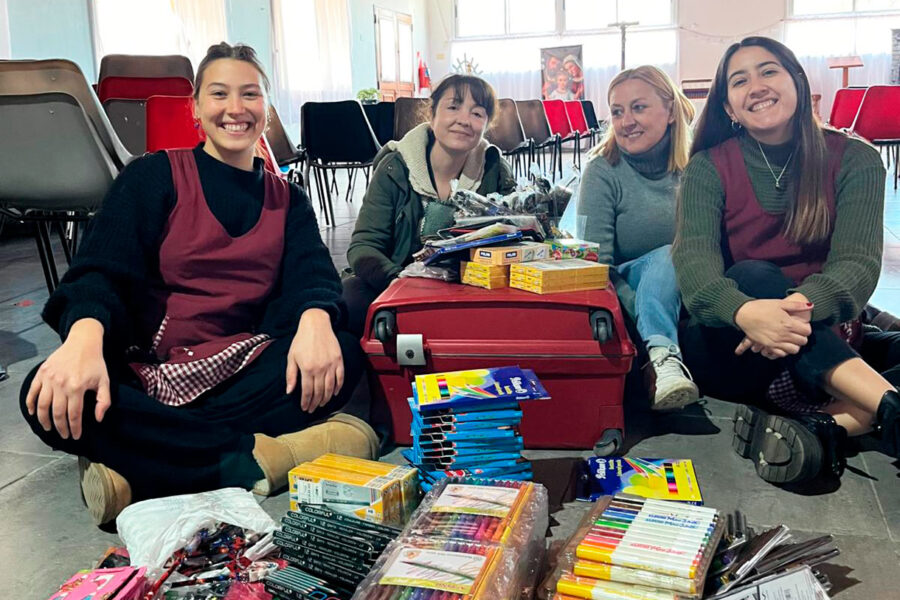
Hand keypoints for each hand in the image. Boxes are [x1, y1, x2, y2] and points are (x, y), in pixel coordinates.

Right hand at [25, 318, 109, 439]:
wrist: (83, 342)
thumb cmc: (95, 362)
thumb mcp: (104, 381)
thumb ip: (103, 401)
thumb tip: (98, 419)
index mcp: (77, 387)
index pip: (74, 414)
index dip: (74, 428)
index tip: (75, 436)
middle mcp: (61, 384)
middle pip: (57, 413)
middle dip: (60, 427)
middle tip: (63, 435)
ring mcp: (49, 378)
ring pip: (42, 405)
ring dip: (44, 419)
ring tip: (48, 428)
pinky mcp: (41, 373)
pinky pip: (32, 392)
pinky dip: (30, 404)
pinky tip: (32, 413)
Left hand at [286, 309, 343, 412]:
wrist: (316, 324)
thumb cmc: (301, 340)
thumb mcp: (291, 357)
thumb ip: (291, 375)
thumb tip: (289, 391)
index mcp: (307, 369)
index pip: (307, 392)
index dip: (306, 402)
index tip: (305, 408)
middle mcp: (320, 369)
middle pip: (319, 392)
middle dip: (315, 403)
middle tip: (312, 409)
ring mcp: (331, 365)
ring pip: (330, 387)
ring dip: (326, 398)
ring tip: (322, 404)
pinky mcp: (339, 360)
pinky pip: (340, 378)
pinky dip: (338, 387)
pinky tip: (334, 393)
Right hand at [734, 298, 812, 357]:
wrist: (744, 314)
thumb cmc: (762, 307)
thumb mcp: (780, 303)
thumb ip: (797, 305)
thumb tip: (811, 305)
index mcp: (789, 324)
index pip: (807, 331)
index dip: (806, 328)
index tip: (802, 325)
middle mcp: (784, 335)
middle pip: (802, 341)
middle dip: (802, 337)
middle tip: (797, 332)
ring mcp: (776, 342)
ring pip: (794, 350)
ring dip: (794, 345)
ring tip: (790, 339)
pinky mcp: (768, 345)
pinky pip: (782, 353)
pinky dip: (784, 350)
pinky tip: (781, 344)